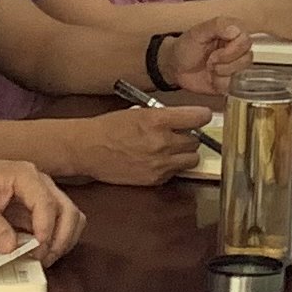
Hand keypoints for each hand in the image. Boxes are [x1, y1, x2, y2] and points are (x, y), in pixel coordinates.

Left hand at [0, 155, 85, 256]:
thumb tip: (10, 247)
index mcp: (24, 175)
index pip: (45, 201)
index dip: (45, 227)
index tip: (37, 247)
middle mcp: (42, 183)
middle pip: (68, 210)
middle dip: (60, 238)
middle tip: (41, 258)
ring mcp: (46, 195)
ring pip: (72, 218)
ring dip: (63, 241)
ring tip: (43, 259)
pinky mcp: (44, 208)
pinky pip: (63, 224)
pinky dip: (58, 240)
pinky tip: (41, 253)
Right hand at [72, 103, 211, 185]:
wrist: (89, 149)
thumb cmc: (110, 127)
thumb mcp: (139, 112)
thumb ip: (163, 115)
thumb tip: (184, 118)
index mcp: (158, 120)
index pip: (199, 117)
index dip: (202, 116)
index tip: (201, 116)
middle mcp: (163, 142)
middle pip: (197, 141)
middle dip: (190, 136)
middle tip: (180, 134)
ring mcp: (160, 163)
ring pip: (192, 159)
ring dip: (185, 153)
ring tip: (172, 149)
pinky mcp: (155, 179)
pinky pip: (176, 172)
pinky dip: (172, 167)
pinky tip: (158, 161)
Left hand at [159, 18, 254, 93]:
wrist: (175, 67)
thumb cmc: (185, 47)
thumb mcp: (198, 32)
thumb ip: (217, 26)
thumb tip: (235, 30)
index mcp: (232, 32)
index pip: (246, 39)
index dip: (232, 49)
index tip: (215, 51)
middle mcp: (237, 48)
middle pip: (247, 57)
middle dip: (225, 62)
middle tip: (210, 60)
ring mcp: (235, 64)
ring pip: (242, 71)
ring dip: (222, 73)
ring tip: (210, 68)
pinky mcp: (232, 80)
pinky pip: (235, 85)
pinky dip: (220, 83)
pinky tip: (212, 78)